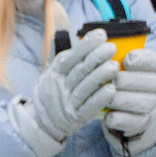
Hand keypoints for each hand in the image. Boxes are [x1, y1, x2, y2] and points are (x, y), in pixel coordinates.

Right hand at [9, 32, 116, 156]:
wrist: (41, 121)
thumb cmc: (54, 91)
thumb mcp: (54, 71)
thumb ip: (70, 56)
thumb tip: (90, 35)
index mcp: (56, 73)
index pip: (70, 57)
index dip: (86, 45)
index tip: (101, 35)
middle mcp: (60, 87)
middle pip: (80, 70)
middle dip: (97, 57)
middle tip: (111, 48)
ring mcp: (68, 103)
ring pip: (85, 87)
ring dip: (101, 75)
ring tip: (114, 66)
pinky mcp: (77, 117)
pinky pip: (89, 107)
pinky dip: (100, 98)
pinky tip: (111, 89)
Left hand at [102, 49, 155, 156]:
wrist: (129, 106)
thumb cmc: (120, 78)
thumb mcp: (118, 61)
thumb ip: (114, 48)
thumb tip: (99, 30)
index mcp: (151, 66)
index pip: (152, 60)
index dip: (140, 60)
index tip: (126, 60)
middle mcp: (155, 84)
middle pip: (147, 81)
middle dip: (124, 80)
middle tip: (108, 80)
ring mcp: (150, 104)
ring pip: (138, 102)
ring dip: (118, 98)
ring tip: (104, 96)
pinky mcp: (141, 122)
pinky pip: (130, 121)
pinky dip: (116, 117)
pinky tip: (106, 113)